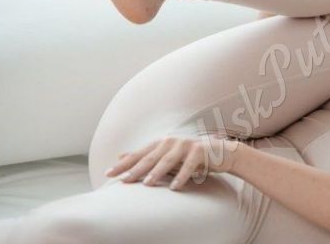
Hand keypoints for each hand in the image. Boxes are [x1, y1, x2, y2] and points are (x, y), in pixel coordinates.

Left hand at [104, 134, 240, 190]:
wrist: (220, 152)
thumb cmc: (189, 155)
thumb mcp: (166, 155)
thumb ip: (146, 156)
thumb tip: (120, 156)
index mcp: (161, 142)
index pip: (139, 154)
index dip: (124, 164)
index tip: (109, 174)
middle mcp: (172, 141)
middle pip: (150, 157)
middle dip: (135, 169)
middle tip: (123, 181)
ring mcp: (186, 145)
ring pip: (168, 160)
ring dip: (157, 173)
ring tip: (147, 184)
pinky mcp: (199, 151)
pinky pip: (189, 166)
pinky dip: (182, 176)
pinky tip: (175, 187)